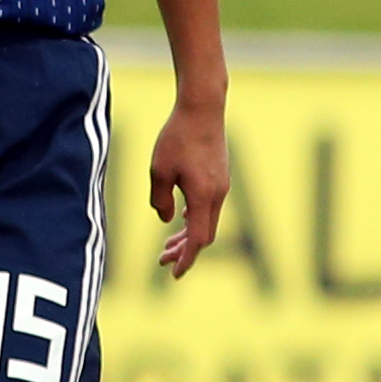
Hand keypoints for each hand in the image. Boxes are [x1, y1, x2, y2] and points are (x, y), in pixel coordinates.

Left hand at [148, 94, 229, 276]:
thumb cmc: (177, 137)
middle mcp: (217, 194)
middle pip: (204, 235)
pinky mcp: (220, 176)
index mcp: (203, 196)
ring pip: (207, 221)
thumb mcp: (158, 170)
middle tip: (162, 260)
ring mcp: (222, 185)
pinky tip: (180, 217)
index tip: (174, 273)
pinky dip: (195, 218)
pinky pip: (209, 207)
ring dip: (188, 235)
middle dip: (184, 251)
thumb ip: (160, 199)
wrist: (203, 108)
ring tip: (167, 244)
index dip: (186, 259)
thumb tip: (166, 219)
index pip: (198, 240)